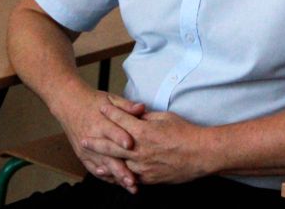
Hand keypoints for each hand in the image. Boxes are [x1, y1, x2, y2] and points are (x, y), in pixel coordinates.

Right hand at [55, 90, 145, 191]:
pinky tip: (116, 182)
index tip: (130, 146)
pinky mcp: (83, 155)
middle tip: (133, 179)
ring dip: (116, 177)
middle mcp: (92, 137)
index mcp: (100, 122)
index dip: (120, 138)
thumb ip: (126, 106)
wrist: (69, 104)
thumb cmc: (92, 102)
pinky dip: (105, 177)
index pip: (111, 131)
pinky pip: (94, 169)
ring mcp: (86, 148)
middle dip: (120, 169)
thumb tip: (141, 108)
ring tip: (129, 186)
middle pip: (107, 155)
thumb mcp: (110, 99)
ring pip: (102, 166)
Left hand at [82, 107, 209, 183]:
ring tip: (93, 161)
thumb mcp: (165, 118)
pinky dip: (121, 176)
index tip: (101, 106)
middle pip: (112, 144)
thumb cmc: (186, 133)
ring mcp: (143, 165)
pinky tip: (114, 175)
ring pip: (118, 164)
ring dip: (104, 162)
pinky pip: (131, 177)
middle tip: (84, 139)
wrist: (200, 154)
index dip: (110, 111)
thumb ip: (147, 117)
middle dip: (97, 141)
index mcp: (143, 131)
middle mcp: (139, 149)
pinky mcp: (149, 177)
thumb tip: (136, 115)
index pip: (121, 119)